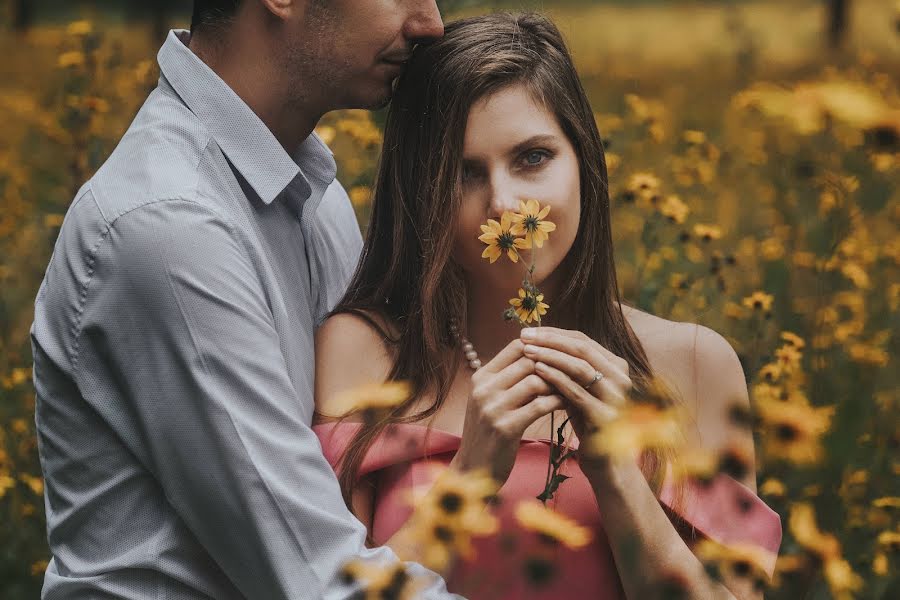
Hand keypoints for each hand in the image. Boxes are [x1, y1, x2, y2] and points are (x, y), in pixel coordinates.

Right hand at [450, 339, 564, 484]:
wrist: (473, 469)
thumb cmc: (488, 432)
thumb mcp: (489, 401)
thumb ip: (507, 380)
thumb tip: (538, 357)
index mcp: (481, 378)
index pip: (515, 346)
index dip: (541, 347)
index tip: (560, 355)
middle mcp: (484, 389)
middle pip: (528, 361)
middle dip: (554, 365)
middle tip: (574, 370)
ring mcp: (493, 408)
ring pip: (535, 381)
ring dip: (557, 383)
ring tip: (572, 388)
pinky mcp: (506, 428)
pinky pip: (540, 406)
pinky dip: (557, 402)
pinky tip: (567, 404)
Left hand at [520, 327, 632, 472]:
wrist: (606, 464)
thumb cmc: (588, 423)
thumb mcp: (581, 390)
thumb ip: (569, 369)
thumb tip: (540, 342)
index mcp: (617, 367)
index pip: (583, 341)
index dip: (554, 334)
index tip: (529, 331)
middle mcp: (622, 378)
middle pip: (582, 349)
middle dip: (550, 340)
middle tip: (524, 336)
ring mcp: (616, 397)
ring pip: (580, 367)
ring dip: (550, 355)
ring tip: (526, 350)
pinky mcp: (605, 416)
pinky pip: (576, 392)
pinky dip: (555, 379)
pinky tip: (536, 371)